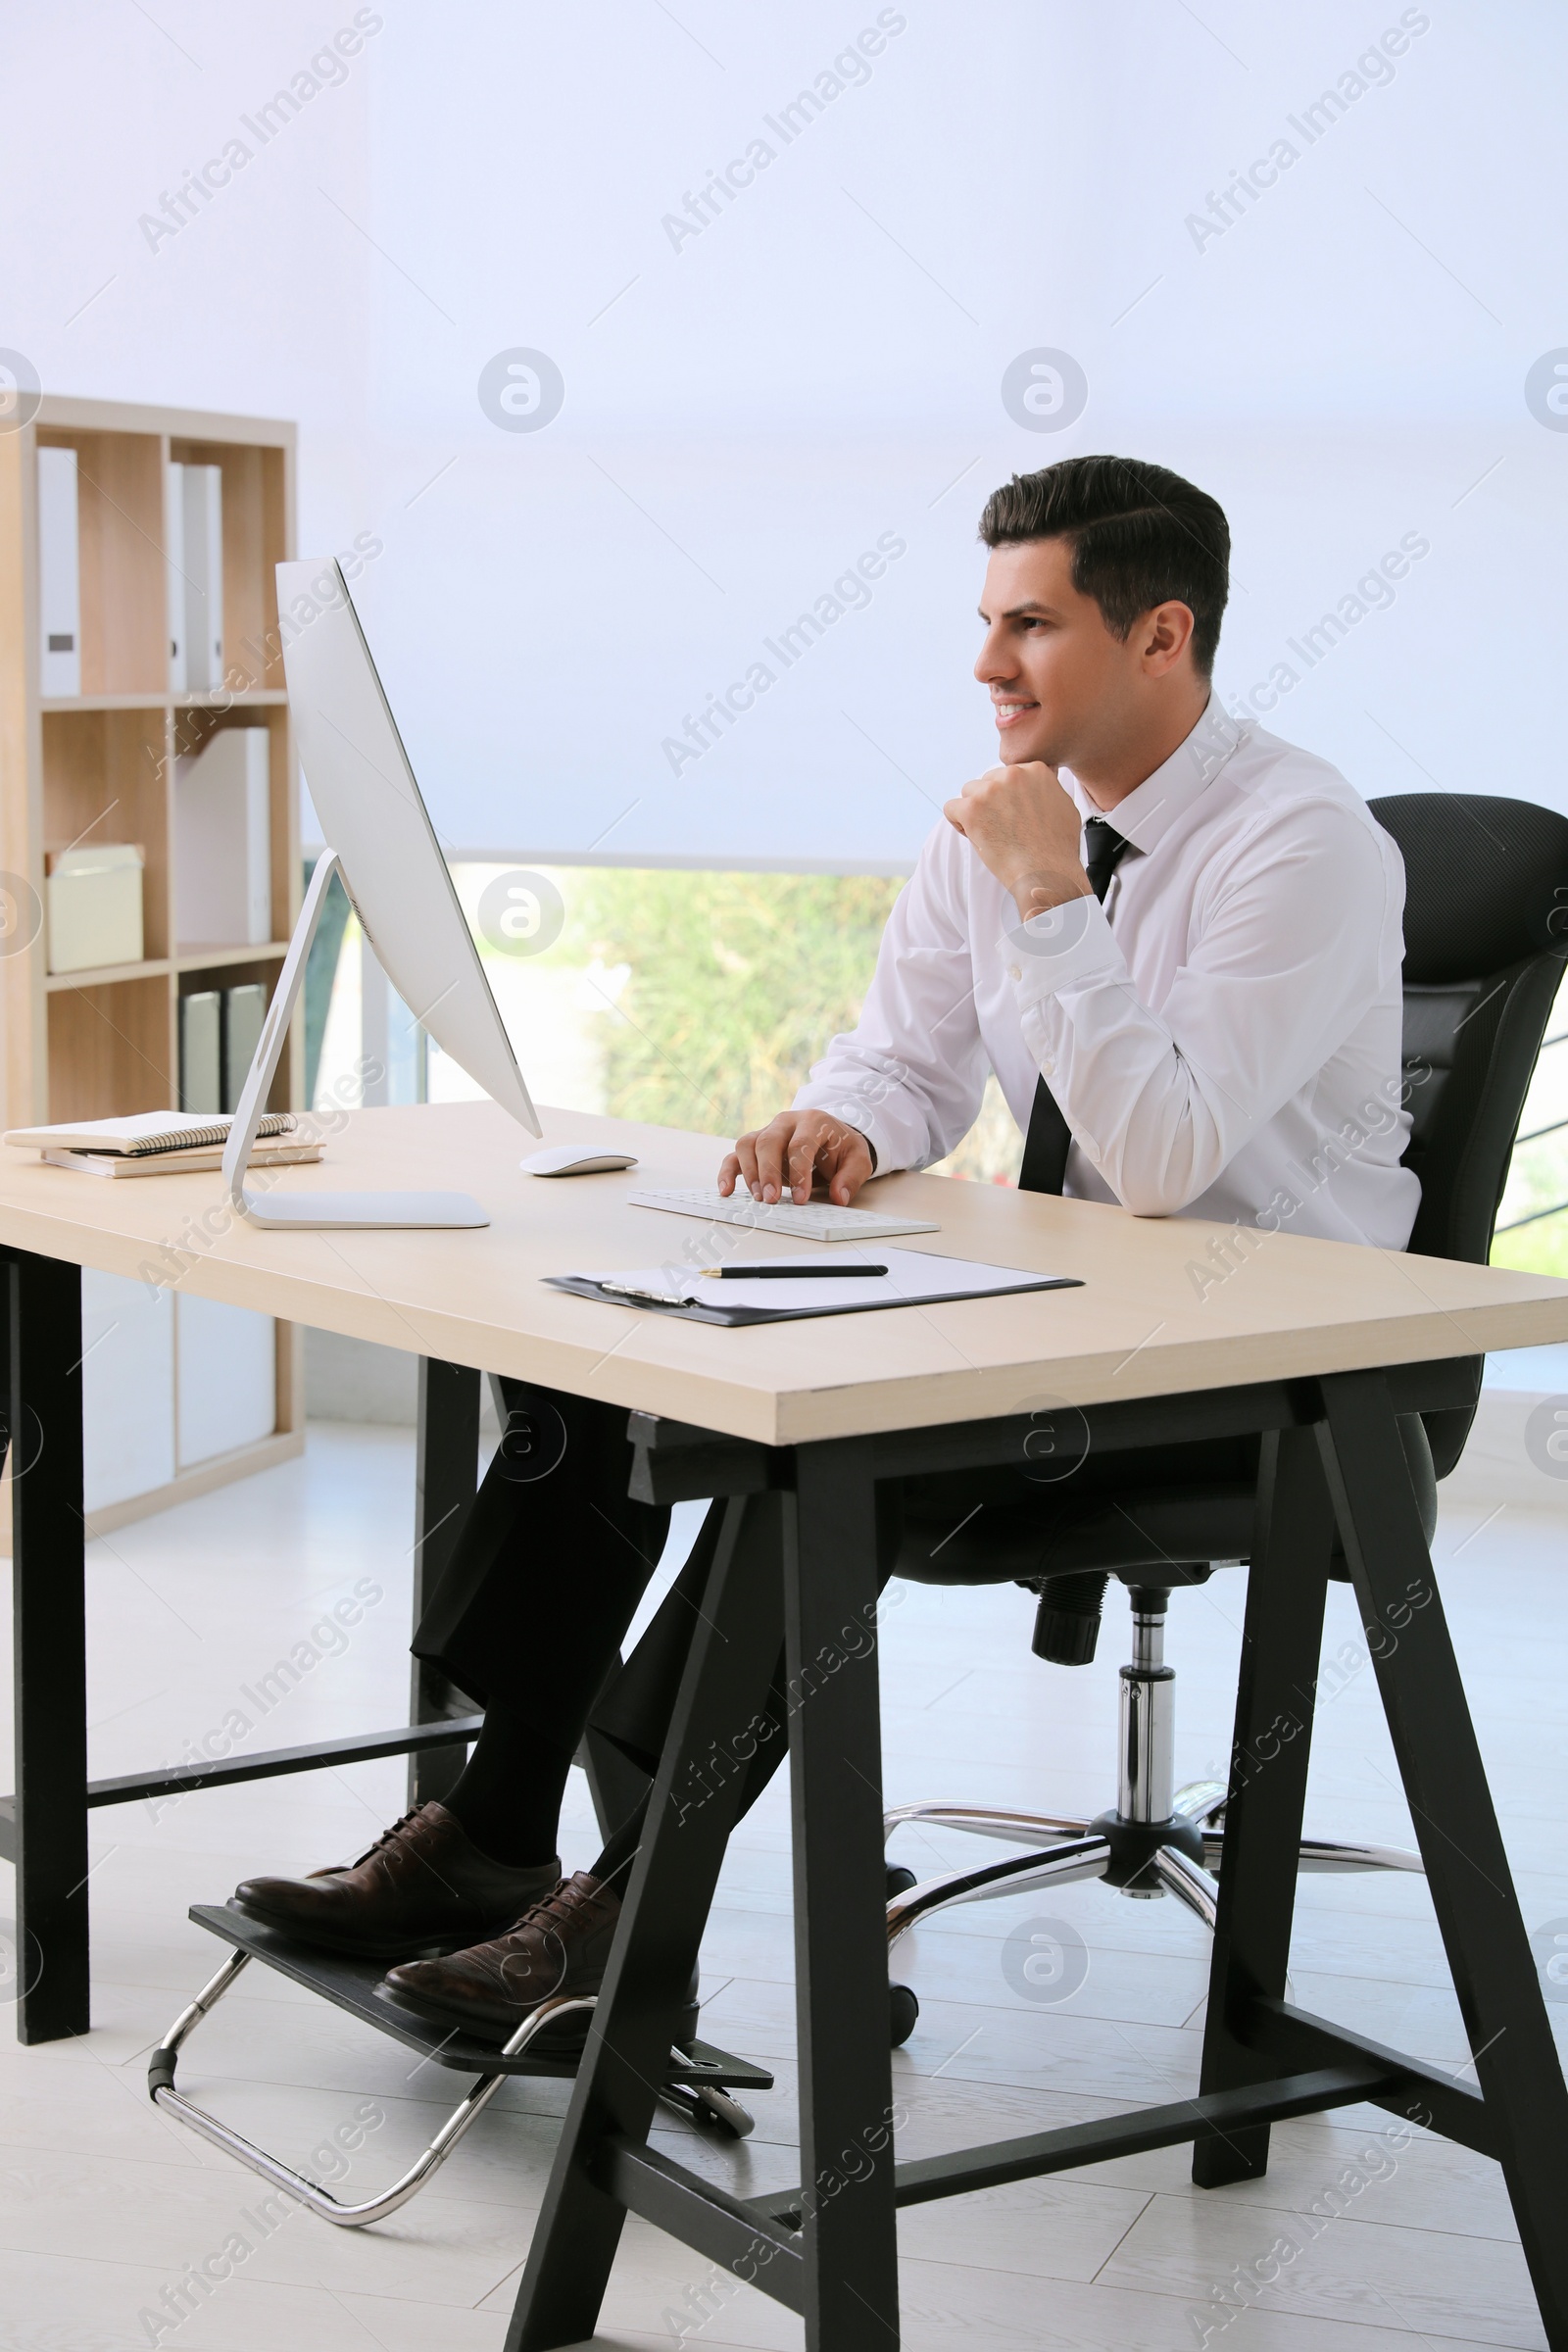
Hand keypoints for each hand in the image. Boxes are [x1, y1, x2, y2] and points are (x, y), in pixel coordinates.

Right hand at [719, 1110, 873, 1205]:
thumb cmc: (841, 1149)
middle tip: (771, 1200)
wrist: (831, 1137)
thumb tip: (839, 1197)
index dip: (798, 1172)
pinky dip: (727, 1172)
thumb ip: (851, 1177)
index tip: (800, 1199)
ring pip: (747, 1144)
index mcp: (813, 1121)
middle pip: (768, 1141)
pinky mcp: (755, 1146)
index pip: (800, 1144)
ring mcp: (767, 1132)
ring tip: (758, 1199)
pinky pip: (734, 1155)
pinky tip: (726, 1191)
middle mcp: (786, 1122)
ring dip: (749, 1173)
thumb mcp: (857, 1160)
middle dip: (768, 1172)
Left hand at [944, 761, 1090, 921]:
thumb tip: (1040, 785)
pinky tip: (974, 835)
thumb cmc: (1057, 848)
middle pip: (987, 782)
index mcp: (1035, 770)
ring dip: (975, 811)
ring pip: (969, 792)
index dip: (1008, 797)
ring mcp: (991, 790)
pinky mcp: (972, 808)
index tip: (1015, 816)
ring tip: (990, 833)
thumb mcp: (1064, 805)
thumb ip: (1047, 789)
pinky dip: (958, 823)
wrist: (1046, 872)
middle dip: (991, 803)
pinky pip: (951, 807)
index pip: (1008, 775)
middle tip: (1002, 828)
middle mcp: (1013, 774)